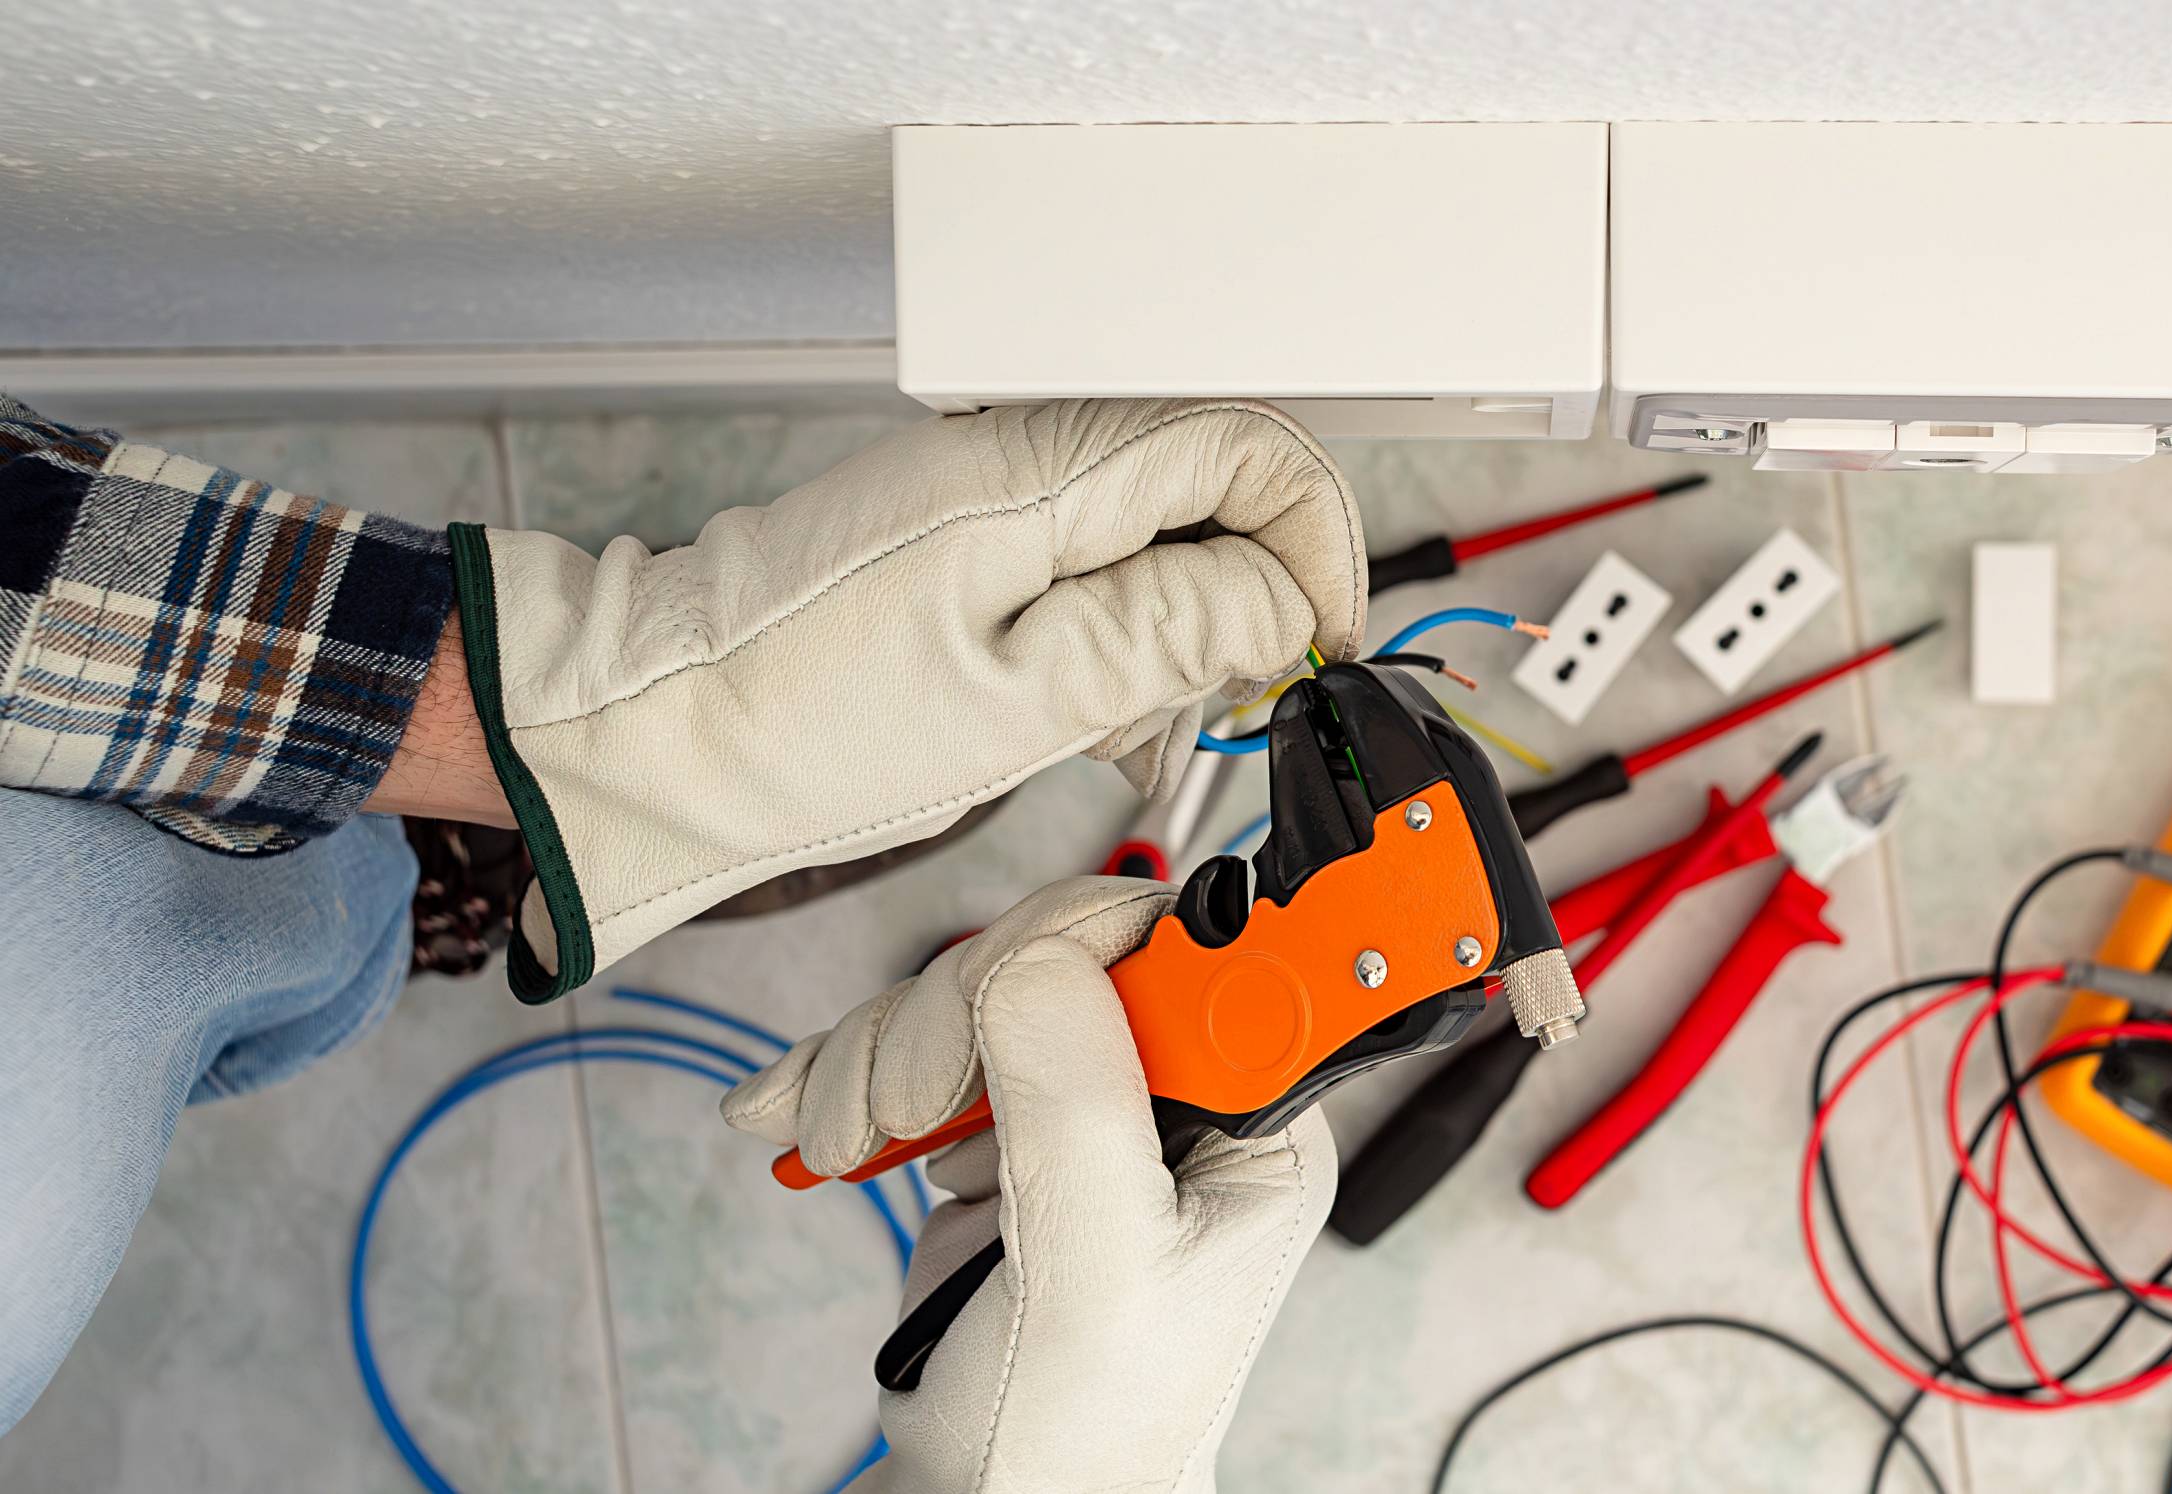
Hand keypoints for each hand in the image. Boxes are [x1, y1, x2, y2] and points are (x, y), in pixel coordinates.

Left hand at [447, 399, 1364, 998]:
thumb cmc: (802, 725)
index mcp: (1039, 476)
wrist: (660, 735)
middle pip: (1211, 489)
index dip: (1311, 540)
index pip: (1245, 449)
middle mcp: (1019, 460)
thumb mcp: (1018, 703)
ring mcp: (988, 496)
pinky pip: (1088, 570)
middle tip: (1224, 705)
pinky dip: (1114, 645)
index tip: (1318, 640)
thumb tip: (1280, 600)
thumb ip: (1167, 635)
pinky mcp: (964, 540)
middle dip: (1245, 597)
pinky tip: (1085, 722)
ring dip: (1180, 633)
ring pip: (1156, 536)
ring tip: (1133, 733)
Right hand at [722, 879, 1334, 1491]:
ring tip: (848, 1144)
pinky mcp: (997, 1126)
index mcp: (1252, 1114)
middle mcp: (1176, 1093)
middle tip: (906, 1111)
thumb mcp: (1100, 1261)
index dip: (1081, 945)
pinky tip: (809, 1125)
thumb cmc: (1085, 1426)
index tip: (1001, 998)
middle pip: (1054, 954)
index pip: (1188, 948)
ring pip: (969, 991)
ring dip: (882, 1057)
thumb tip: (1040, 954)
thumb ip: (1078, 1098)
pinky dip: (849, 1076)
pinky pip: (917, 1043)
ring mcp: (1079, 1104)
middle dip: (950, 1021)